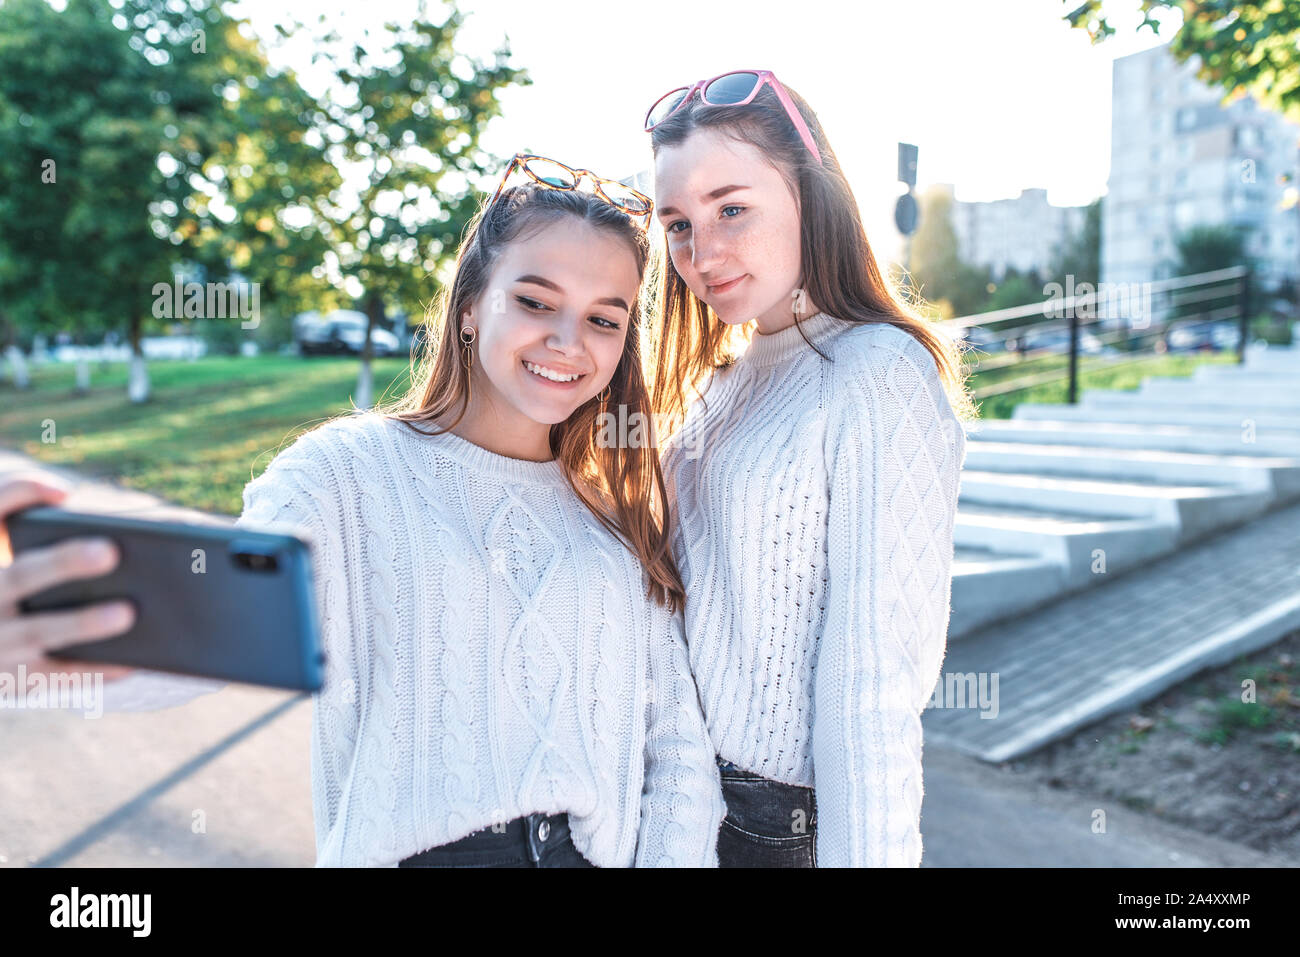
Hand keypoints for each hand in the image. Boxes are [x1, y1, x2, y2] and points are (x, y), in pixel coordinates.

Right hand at [0, 472, 135, 682]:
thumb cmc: (10, 585)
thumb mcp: (5, 548)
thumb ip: (22, 510)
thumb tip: (63, 495)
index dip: (20, 496)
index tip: (65, 493)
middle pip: (19, 576)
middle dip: (62, 563)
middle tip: (109, 551)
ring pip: (37, 631)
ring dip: (82, 623)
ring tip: (128, 612)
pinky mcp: (13, 679)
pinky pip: (57, 675)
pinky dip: (95, 669)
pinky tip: (134, 659)